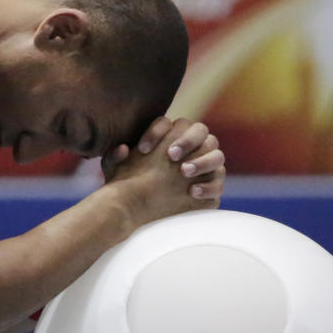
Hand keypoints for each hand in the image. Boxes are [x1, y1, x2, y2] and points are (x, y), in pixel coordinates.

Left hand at [103, 116, 225, 200]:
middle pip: (200, 131)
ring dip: (202, 161)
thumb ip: (114, 157)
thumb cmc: (128, 183)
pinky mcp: (213, 186)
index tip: (142, 150)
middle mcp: (193, 145)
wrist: (140, 208)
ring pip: (216, 154)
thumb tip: (123, 149)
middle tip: (171, 155)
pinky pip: (218, 183)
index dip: (156, 133)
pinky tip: (192, 192)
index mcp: (170, 134)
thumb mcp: (115, 171)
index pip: (169, 123)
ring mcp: (207, 165)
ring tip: (184, 172)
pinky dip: (208, 186)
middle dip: (187, 141)